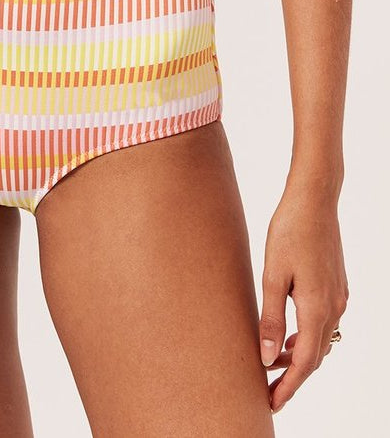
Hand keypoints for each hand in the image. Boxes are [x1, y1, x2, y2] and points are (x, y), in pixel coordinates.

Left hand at [259, 182, 348, 413]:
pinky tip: (287, 333)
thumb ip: (270, 318)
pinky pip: (323, 323)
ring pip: (319, 340)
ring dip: (299, 356)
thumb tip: (267, 357)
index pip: (305, 362)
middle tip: (267, 391)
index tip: (272, 404)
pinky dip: (306, 336)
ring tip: (271, 363)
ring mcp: (337, 296)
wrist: (314, 199)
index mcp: (316, 308)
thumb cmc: (290, 231)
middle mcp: (333, 307)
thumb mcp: (272, 274)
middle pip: (315, 356)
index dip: (289, 387)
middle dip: (292, 377)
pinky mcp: (335, 286)